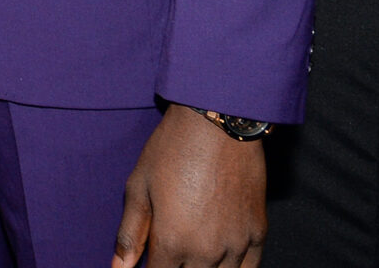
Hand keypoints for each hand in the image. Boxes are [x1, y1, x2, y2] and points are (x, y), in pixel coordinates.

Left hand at [113, 105, 266, 267]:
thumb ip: (130, 232)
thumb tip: (119, 266)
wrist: (218, 124)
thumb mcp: (139, 187)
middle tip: (169, 253)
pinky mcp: (258, 233)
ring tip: (192, 254)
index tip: (149, 259)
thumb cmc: (172, 150)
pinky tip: (221, 261)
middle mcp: (208, 252)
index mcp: (173, 242)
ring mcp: (237, 244)